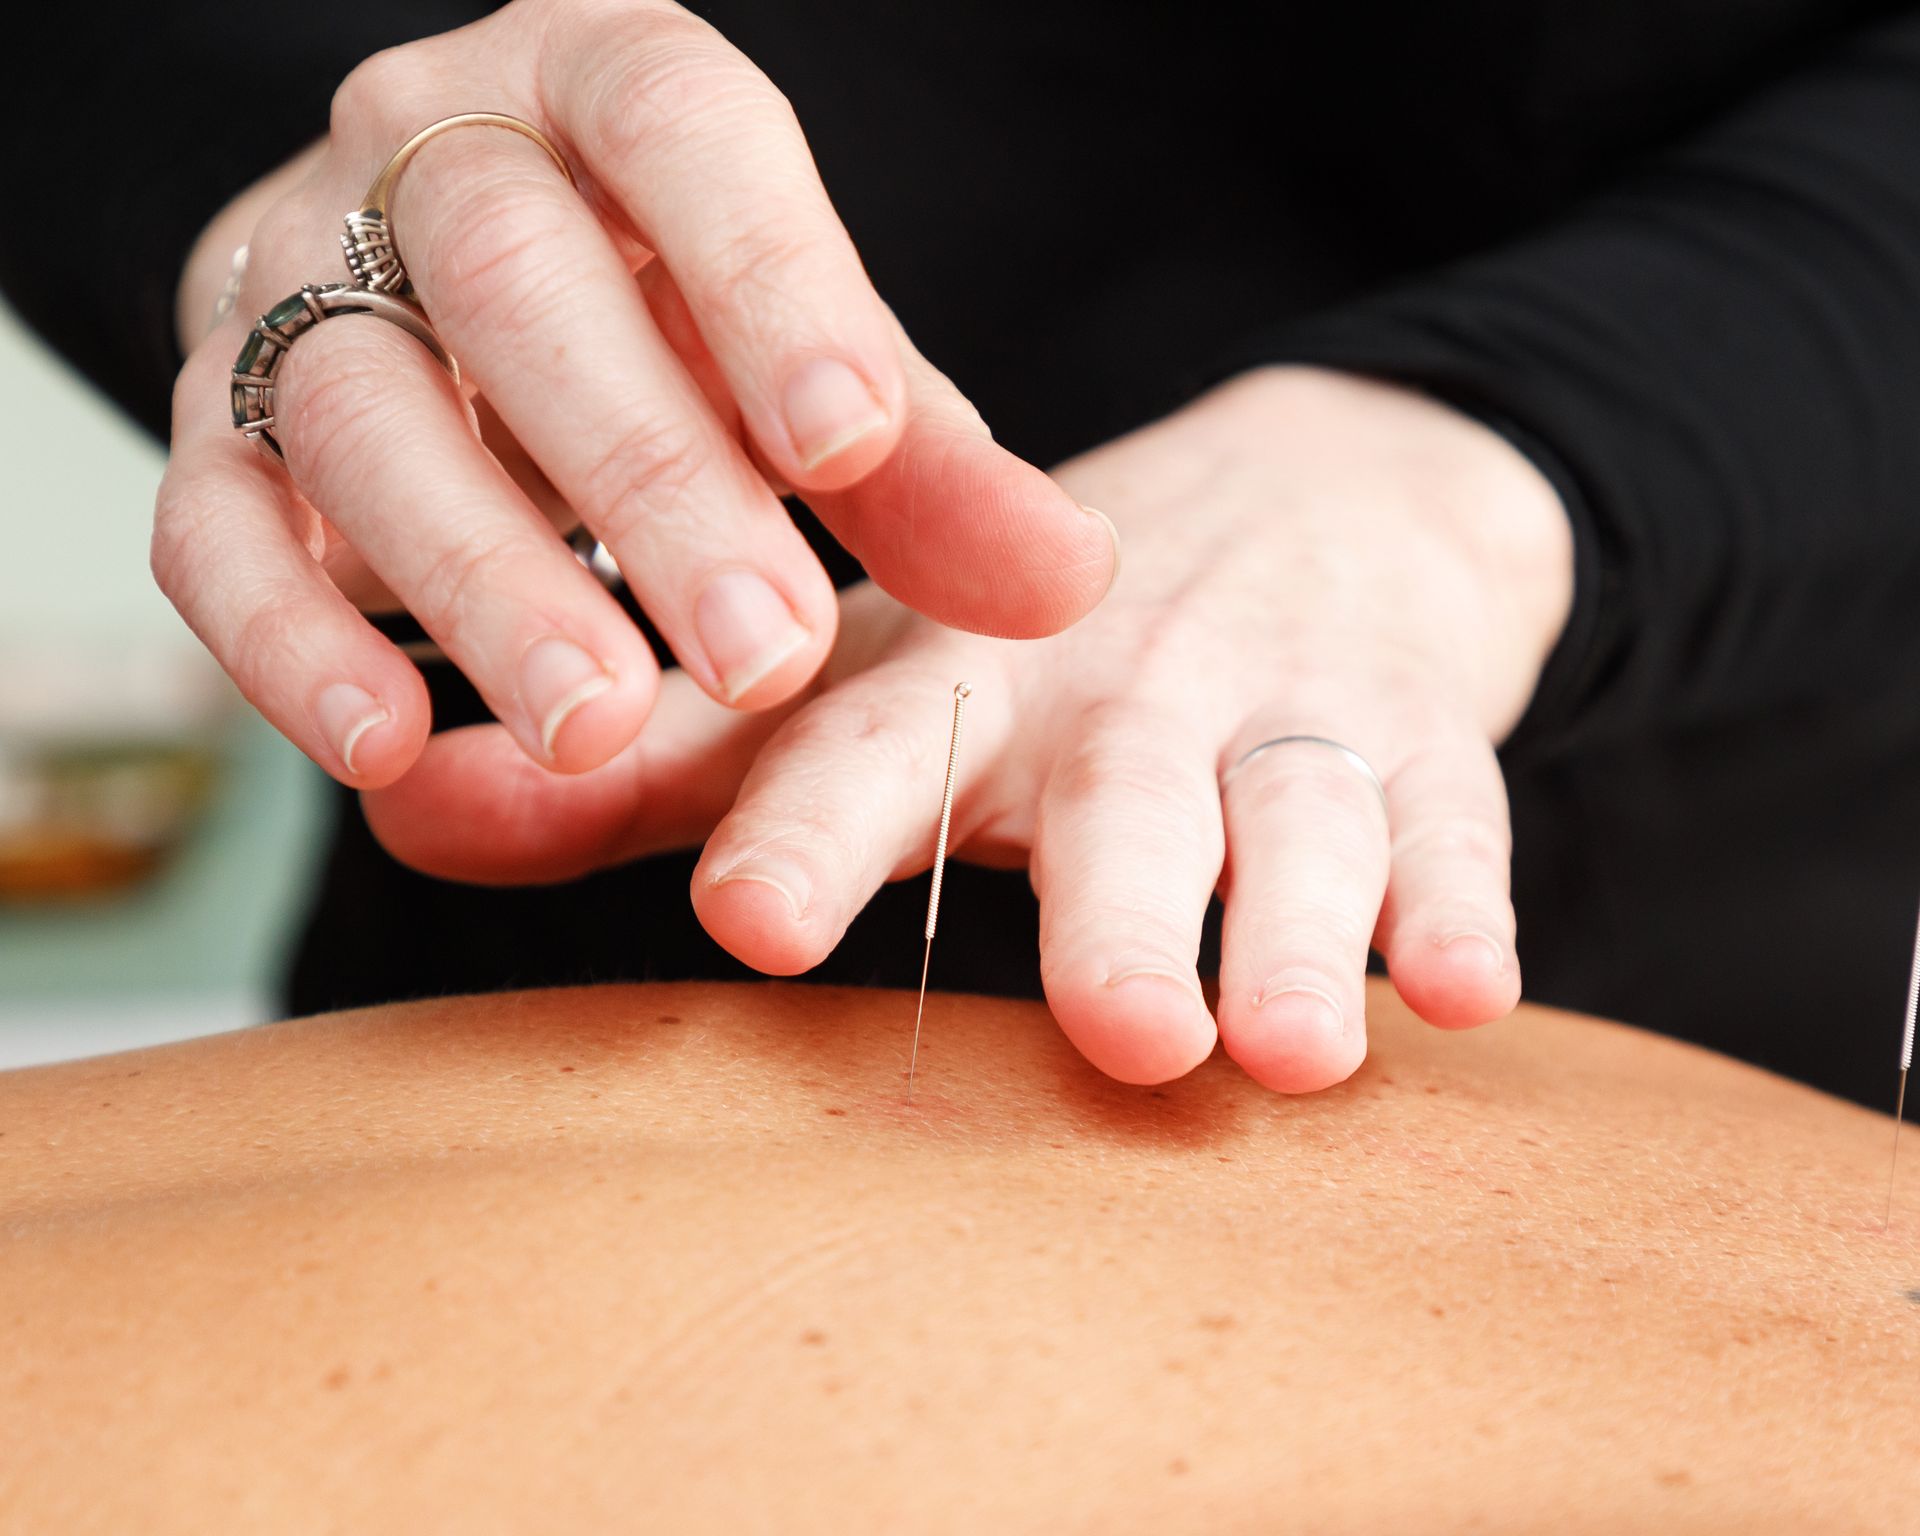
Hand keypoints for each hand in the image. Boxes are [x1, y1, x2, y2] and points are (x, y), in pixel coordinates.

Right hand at [153, 0, 1115, 789]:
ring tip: (601, 725)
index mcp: (606, 89)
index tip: (851, 450)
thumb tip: (1070, 581)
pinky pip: (211, 524)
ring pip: (362, 410)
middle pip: (518, 284)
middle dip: (647, 480)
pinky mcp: (220, 428)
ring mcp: (299, 284)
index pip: (680, 129)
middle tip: (761, 657)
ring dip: (483, 582)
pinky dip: (288, 643)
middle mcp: (432, 156)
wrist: (473, 312)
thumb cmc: (675, 327)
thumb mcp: (809, 373)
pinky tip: (389, 748)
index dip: (769, 285)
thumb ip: (925, 470)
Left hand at [366, 368, 1573, 1090]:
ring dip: (1297, 929)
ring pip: (1293, 816)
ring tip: (1288, 1048)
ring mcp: (1280, 706)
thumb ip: (667, 766)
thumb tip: (399, 805)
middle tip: (1122, 1035)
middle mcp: (1118, 683)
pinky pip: (1451, 819)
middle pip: (1117, 803)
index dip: (810, 829)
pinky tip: (1460, 994)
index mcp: (962, 673)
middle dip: (1119, 915)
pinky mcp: (1421, 735)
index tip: (752, 920)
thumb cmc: (1046, 642)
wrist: (1332, 495)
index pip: (870, 745)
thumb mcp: (870, 680)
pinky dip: (1461, 902)